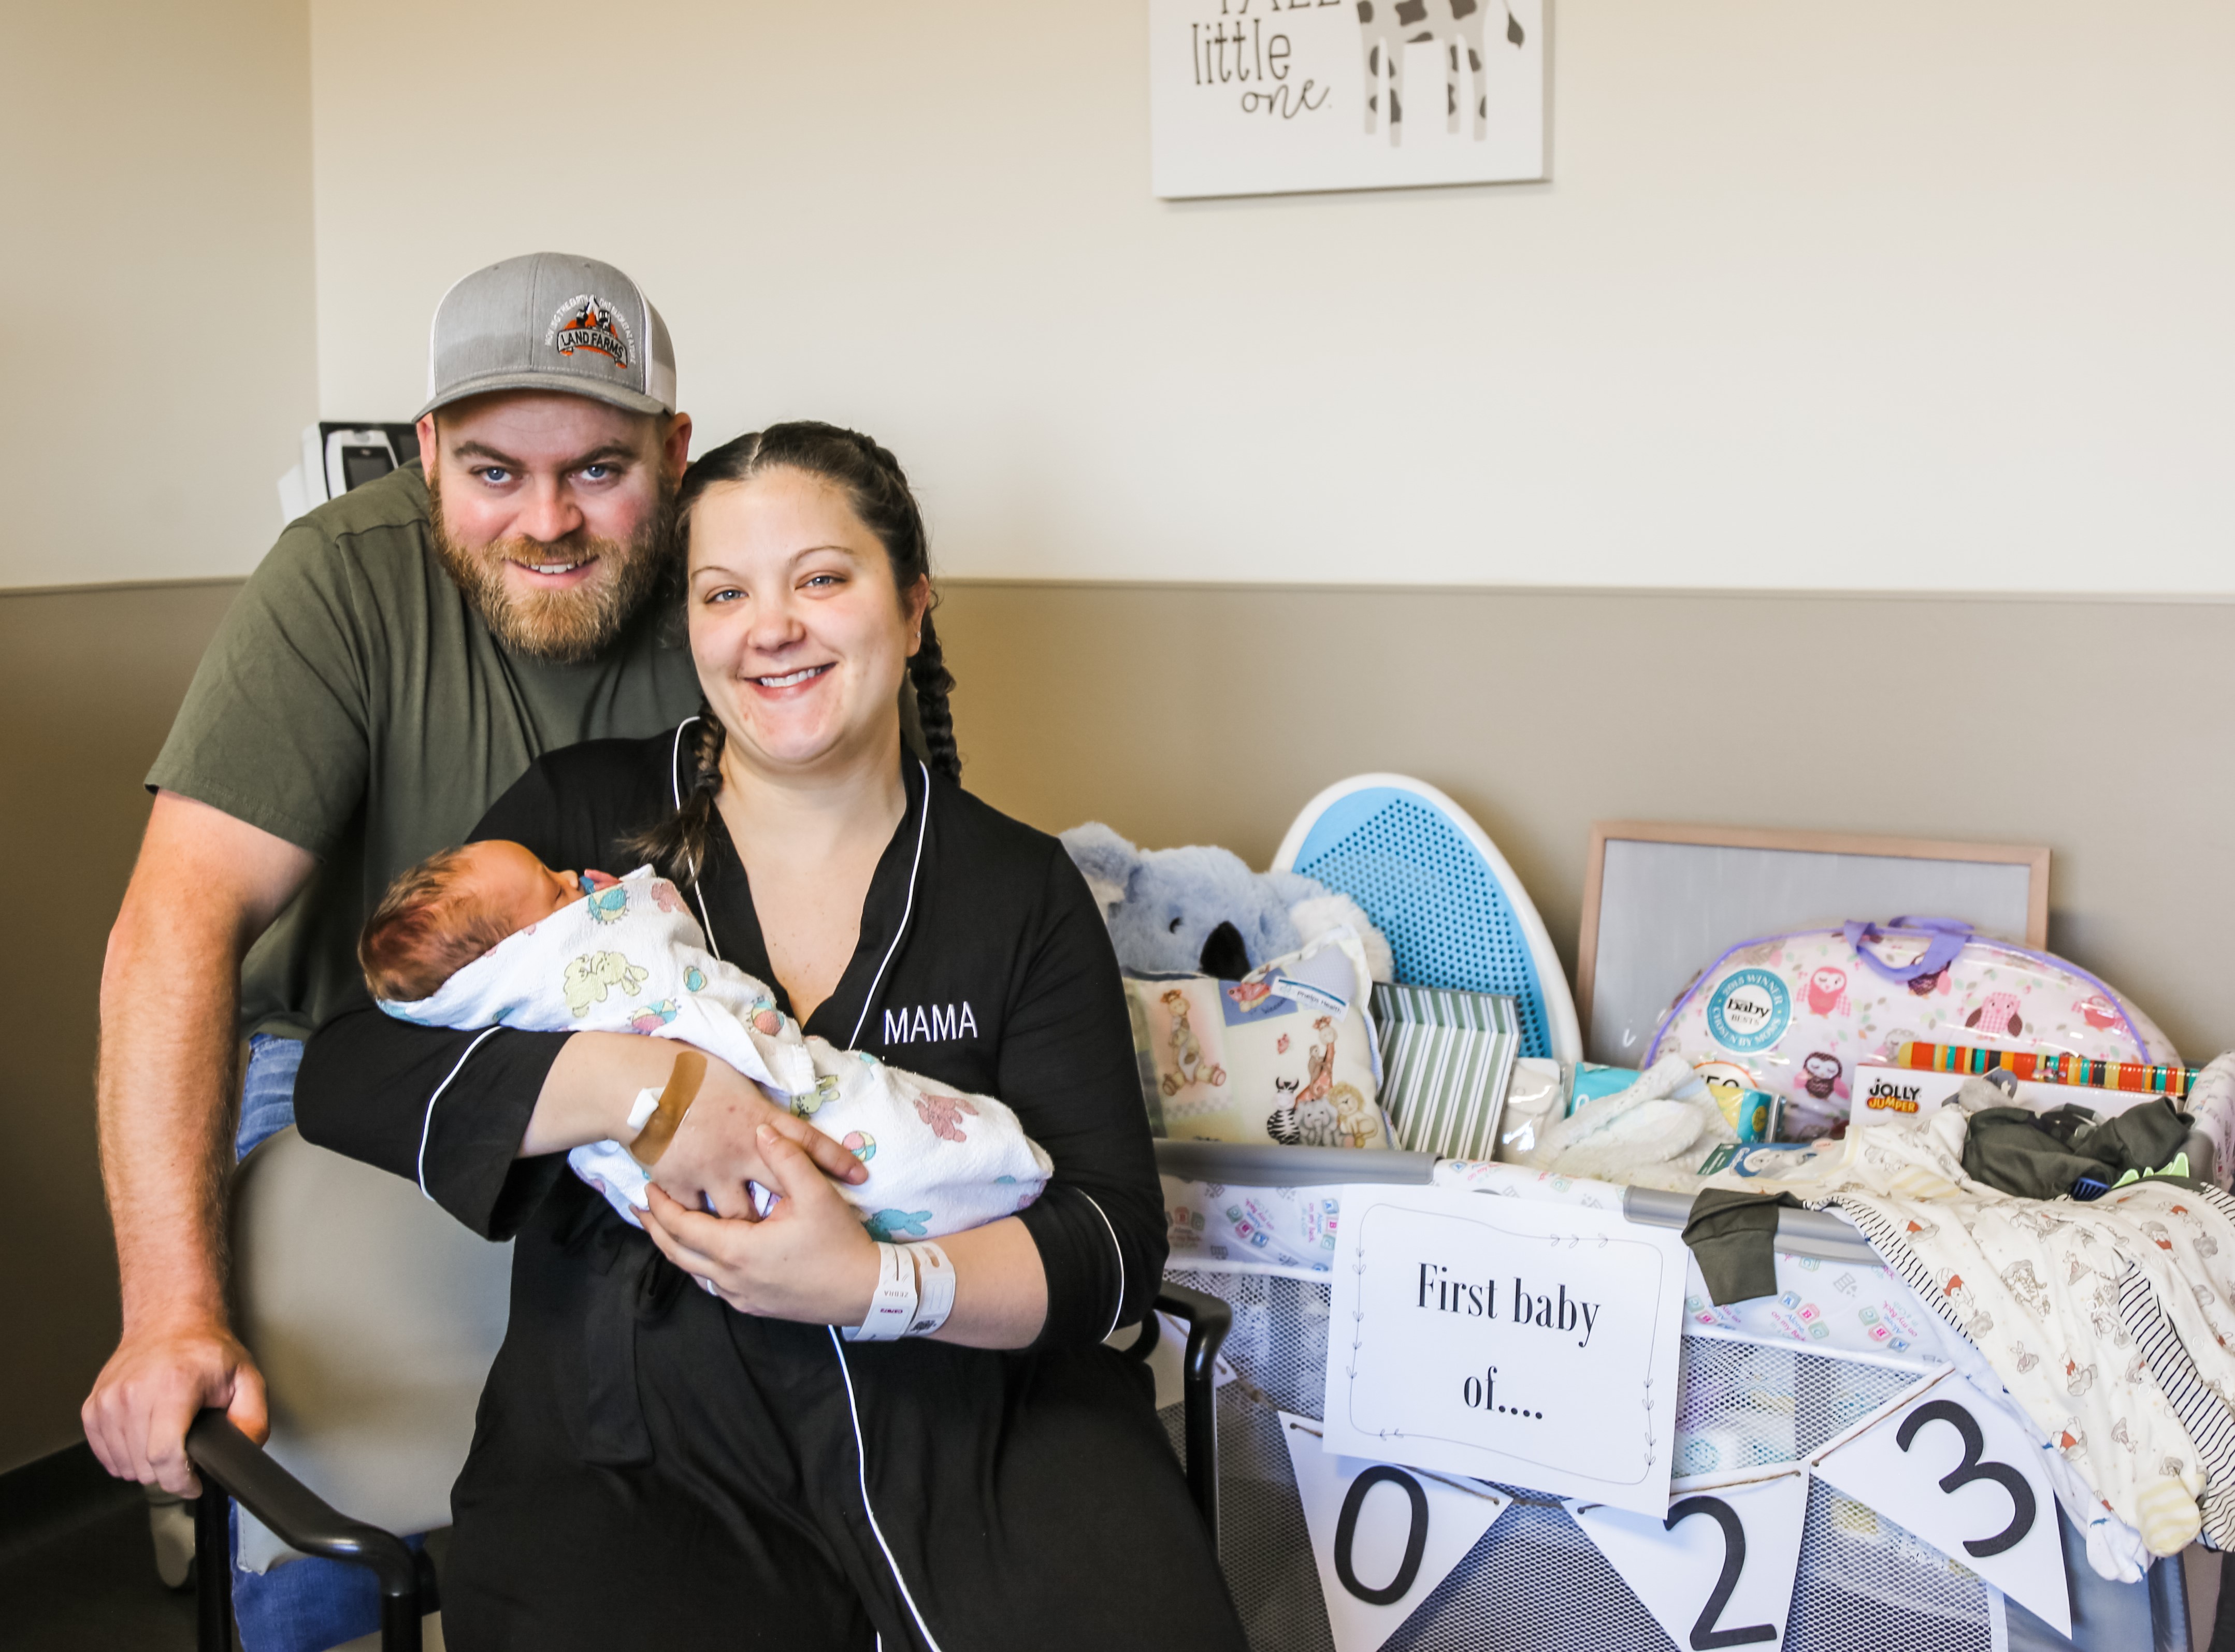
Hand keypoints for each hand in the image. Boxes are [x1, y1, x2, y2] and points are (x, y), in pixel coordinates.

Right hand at [83, 1317, 267, 1496]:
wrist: (169, 1322)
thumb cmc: (206, 1351)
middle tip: (187, 1451)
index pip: (164, 1455)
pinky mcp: (92, 1408)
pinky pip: (105, 1456)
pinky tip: (146, 1438)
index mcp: (172, 1386)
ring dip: (147, 1465)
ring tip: (168, 1439)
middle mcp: (133, 1393)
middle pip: (145, 1466)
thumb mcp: (246, 1379)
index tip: (193, 1483)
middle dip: (170, 1471)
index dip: (181, 1481)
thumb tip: (244, 1451)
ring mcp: (107, 1401)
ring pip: (124, 1466)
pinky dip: (126, 1457)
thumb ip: (252, 1419)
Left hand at [642, 1126, 879, 1323]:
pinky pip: (713, 1283)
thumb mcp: (816, 1195)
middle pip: (677, 1253)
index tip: (647, 1185)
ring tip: (666, 1225)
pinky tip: (704, 1251)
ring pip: (693, 1272)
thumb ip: (787, 1158)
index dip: (661, 1206)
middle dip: (655, 1228)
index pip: (682, 1227)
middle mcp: (730, 1278)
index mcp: (738, 1250)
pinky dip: (699, 1264)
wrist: (864, 1293)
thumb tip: (762, 1129)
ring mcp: (740, 1296)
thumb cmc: (839, 1244)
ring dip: (676, 1247)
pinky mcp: (753, 1305)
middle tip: (641, 1206)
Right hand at [649, 1068, 865, 1219]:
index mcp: (758, 1119)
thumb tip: (772, 1112)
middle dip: (793, 1208)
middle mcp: (741, 1150)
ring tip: (757, 1240)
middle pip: (779, 1189)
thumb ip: (757, 1101)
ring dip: (747, 1224)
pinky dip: (700, 1224)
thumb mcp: (733, 1075)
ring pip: (738, 1214)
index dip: (836, 1158)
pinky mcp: (680, 1184)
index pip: (808, 1140)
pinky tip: (704, 1234)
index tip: (860, 1175)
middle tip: (808, 1223)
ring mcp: (711, 1172)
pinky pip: (696, 1216)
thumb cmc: (684, 1070)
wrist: (635, 1083)